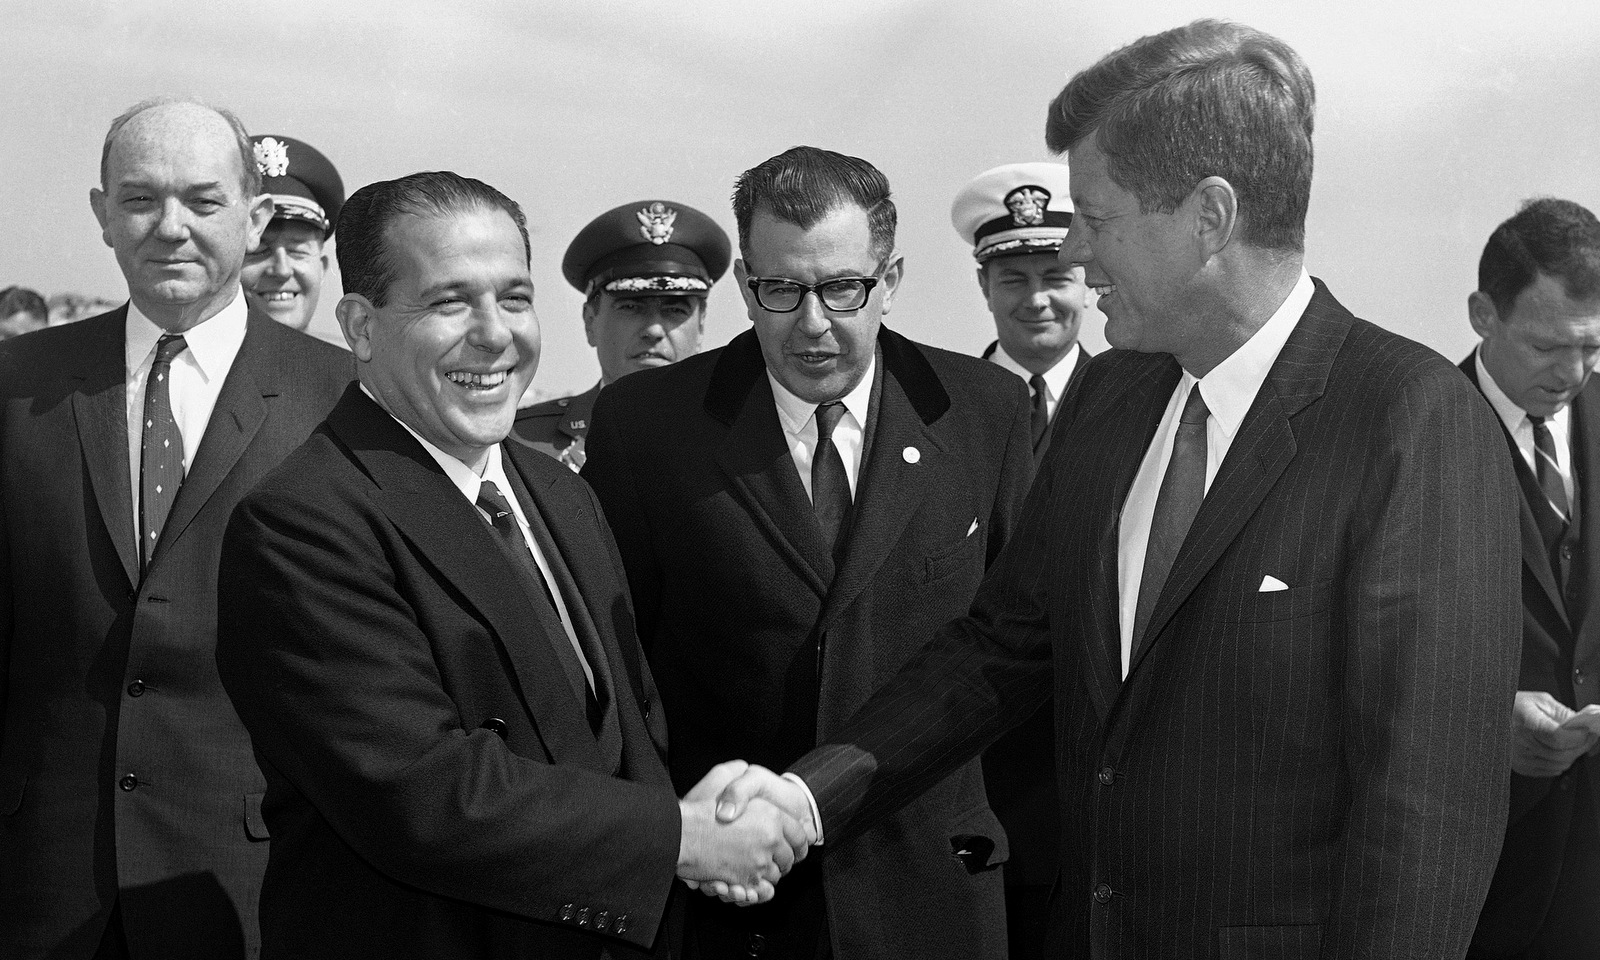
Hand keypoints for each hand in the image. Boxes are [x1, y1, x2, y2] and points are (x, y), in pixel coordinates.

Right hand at [678, 763, 811, 905]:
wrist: (679, 835)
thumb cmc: (701, 808)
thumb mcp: (723, 775)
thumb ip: (741, 777)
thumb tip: (746, 769)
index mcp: (771, 816)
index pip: (800, 836)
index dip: (798, 842)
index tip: (795, 846)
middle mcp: (770, 839)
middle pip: (789, 859)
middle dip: (783, 860)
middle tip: (774, 858)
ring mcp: (759, 862)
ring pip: (776, 875)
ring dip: (768, 874)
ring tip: (757, 867)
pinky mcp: (746, 880)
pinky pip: (760, 890)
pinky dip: (756, 889)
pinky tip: (746, 880)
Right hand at [1511, 690, 1599, 776]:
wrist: (1492, 716)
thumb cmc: (1513, 706)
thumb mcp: (1539, 700)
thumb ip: (1563, 713)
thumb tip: (1583, 725)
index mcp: (1526, 723)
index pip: (1559, 738)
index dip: (1579, 737)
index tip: (1587, 732)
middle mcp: (1521, 743)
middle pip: (1563, 755)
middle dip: (1581, 747)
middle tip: (1586, 737)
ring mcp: (1520, 757)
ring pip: (1559, 765)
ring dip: (1571, 756)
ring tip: (1571, 743)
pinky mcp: (1521, 766)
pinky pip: (1550, 771)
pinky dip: (1559, 763)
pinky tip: (1557, 750)